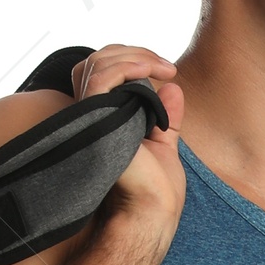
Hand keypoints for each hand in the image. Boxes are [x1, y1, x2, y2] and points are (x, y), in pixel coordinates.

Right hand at [77, 43, 185, 248]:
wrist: (153, 212)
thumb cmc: (156, 191)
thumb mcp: (165, 144)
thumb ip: (166, 117)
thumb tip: (173, 88)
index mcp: (103, 121)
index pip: (102, 72)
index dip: (131, 60)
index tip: (165, 71)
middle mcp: (91, 117)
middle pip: (97, 61)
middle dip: (134, 52)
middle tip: (167, 67)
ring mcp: (90, 118)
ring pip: (98, 62)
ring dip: (136, 56)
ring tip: (164, 68)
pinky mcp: (95, 121)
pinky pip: (102, 77)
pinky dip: (128, 66)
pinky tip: (151, 71)